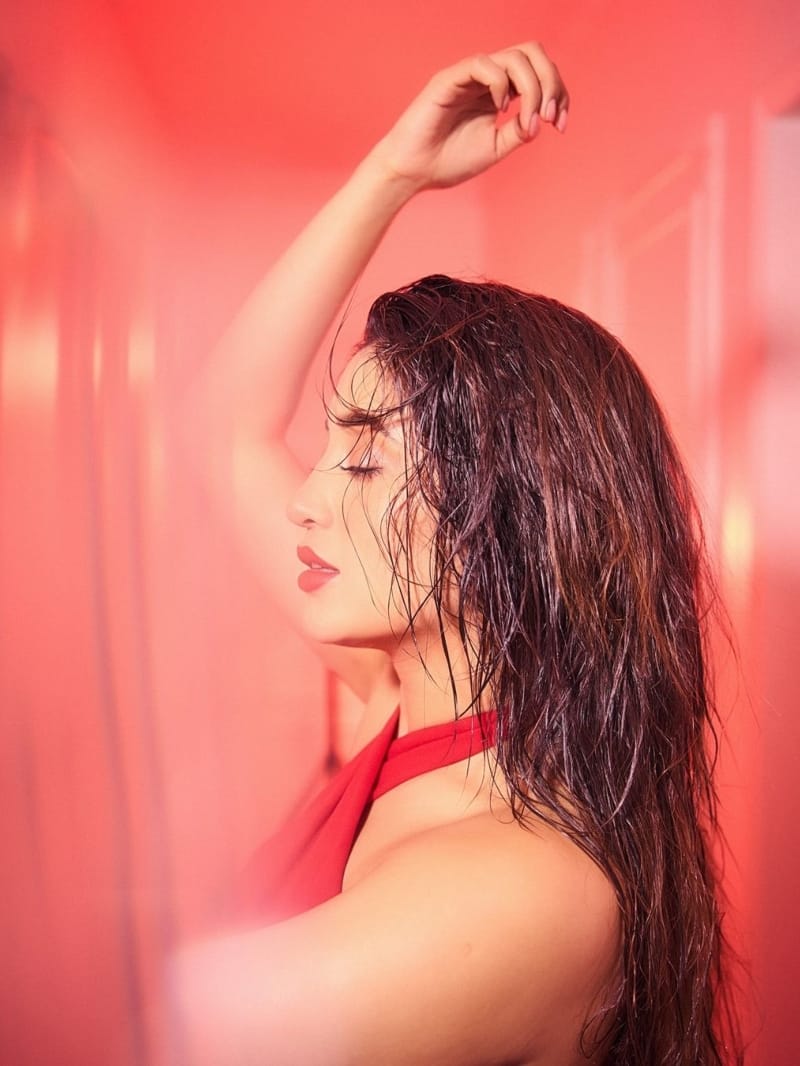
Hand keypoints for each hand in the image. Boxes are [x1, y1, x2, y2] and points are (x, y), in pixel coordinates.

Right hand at [367, 43, 568, 193]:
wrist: (414, 172)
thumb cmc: (448, 161)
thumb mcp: (495, 147)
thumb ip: (519, 130)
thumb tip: (542, 118)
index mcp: (500, 92)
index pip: (540, 73)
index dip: (559, 93)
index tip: (560, 125)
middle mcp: (488, 78)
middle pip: (533, 53)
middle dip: (552, 82)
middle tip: (550, 117)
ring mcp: (470, 75)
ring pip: (516, 56)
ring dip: (533, 87)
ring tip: (528, 119)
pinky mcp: (451, 78)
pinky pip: (486, 65)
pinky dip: (502, 85)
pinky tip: (499, 109)